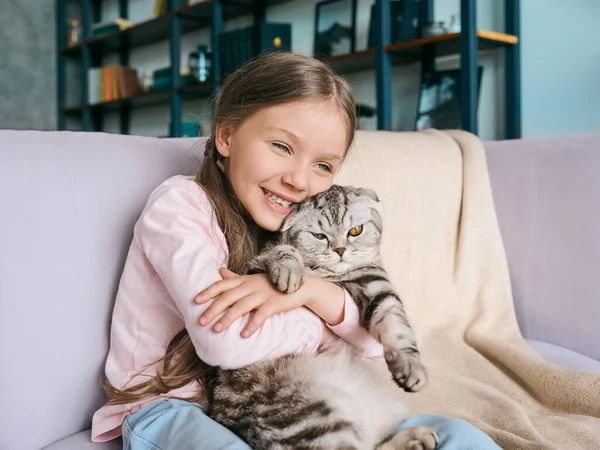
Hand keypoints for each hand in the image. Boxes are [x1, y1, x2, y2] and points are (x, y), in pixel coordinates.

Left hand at [194, 268, 310, 336]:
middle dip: (213, 309)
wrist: (299, 285)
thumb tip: (219, 271)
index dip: (208, 291)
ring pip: (241, 307)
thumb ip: (235, 277)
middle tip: (201, 321)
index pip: (222, 284)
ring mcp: (262, 295)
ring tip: (216, 330)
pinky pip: (261, 315)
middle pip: (228, 297)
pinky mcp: (274, 304)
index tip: (195, 301)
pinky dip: (252, 325)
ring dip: (227, 319)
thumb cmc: (272, 284)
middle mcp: (251, 286)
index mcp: (244, 280)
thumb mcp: (252, 278)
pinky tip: (243, 335)